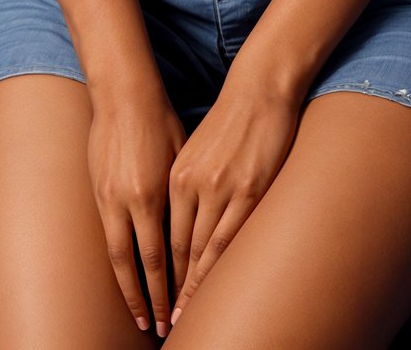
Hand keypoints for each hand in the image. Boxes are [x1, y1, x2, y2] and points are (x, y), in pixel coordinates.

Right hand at [87, 88, 188, 336]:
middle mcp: (126, 202)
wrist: (123, 93)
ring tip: (137, 314)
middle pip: (136, 265)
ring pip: (115, 256)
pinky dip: (117, 260)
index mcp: (152, 194)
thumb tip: (196, 231)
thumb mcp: (182, 157)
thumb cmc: (161, 120)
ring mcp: (106, 198)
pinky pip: (106, 235)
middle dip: (147, 300)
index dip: (169, 288)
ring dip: (127, 288)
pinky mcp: (96, 191)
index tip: (176, 312)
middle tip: (156, 328)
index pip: (161, 256)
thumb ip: (184, 196)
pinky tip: (125, 275)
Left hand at [167, 79, 300, 322]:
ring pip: (202, 250)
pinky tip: (216, 286)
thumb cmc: (229, 121)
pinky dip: (220, 266)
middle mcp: (193, 185)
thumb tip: (177, 217)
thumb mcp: (195, 152)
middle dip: (169, 287)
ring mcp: (221, 189)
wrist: (259, 90)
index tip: (151, 296)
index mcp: (176, 175)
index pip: (162, 234)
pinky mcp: (249, 190)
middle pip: (177, 248)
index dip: (156, 270)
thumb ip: (185, 184)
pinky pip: (231, 237)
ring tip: (185, 314)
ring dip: (193, 286)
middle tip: (163, 320)